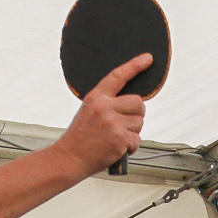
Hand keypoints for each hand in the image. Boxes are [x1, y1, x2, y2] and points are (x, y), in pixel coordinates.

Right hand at [55, 54, 149, 174]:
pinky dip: (131, 147)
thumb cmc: (80, 137)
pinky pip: (137, 139)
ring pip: (139, 122)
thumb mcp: (88, 111)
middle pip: (138, 102)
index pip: (118, 76)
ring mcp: (113, 123)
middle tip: (122, 124)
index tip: (147, 59)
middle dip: (135, 114)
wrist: (70, 158)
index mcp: (96, 97)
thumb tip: (130, 104)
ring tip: (115, 138)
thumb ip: (107, 103)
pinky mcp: (120, 139)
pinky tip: (117, 148)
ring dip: (132, 132)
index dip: (134, 66)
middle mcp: (105, 107)